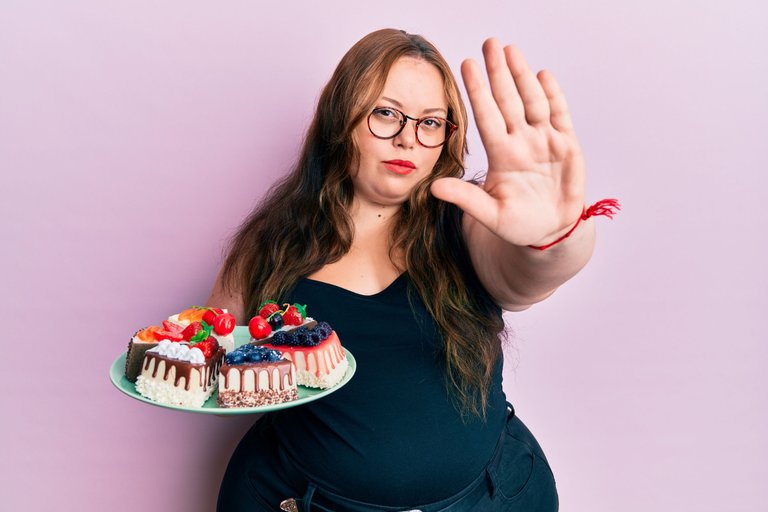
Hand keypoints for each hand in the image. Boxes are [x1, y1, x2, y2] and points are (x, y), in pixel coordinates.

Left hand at [431, 38, 585, 246]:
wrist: (551, 231)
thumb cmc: (519, 224)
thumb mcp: (490, 215)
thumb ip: (465, 199)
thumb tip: (433, 187)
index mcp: (501, 155)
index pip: (486, 116)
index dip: (478, 92)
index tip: (466, 65)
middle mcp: (521, 141)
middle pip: (508, 100)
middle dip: (499, 72)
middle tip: (490, 43)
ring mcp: (544, 141)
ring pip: (532, 101)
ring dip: (523, 76)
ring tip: (511, 50)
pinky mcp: (567, 145)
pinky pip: (560, 115)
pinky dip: (553, 95)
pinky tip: (543, 75)